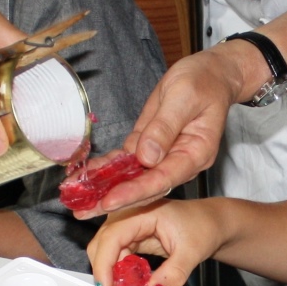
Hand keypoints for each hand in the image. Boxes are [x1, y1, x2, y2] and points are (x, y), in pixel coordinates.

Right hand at [87, 199, 221, 285]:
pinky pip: (116, 255)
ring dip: (111, 273)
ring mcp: (129, 224)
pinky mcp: (131, 235)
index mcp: (144, 210)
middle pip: (102, 242)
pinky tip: (130, 283)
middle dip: (103, 270)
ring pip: (105, 250)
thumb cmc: (203, 226)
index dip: (104, 264)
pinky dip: (119, 271)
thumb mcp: (191, 253)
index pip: (112, 236)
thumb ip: (172, 275)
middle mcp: (131, 214)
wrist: (211, 222)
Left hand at [88, 46, 246, 214]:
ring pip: (132, 176)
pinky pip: (126, 160)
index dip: (135, 191)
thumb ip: (165, 127)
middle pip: (145, 185)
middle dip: (115, 199)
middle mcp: (178, 160)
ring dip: (105, 187)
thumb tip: (147, 156)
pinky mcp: (148, 144)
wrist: (209, 73)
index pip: (163, 179)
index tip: (111, 201)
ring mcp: (163, 154)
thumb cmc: (204, 82)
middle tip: (84, 212)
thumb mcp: (184, 98)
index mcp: (195, 153)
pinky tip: (85, 173)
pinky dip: (106, 167)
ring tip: (77, 199)